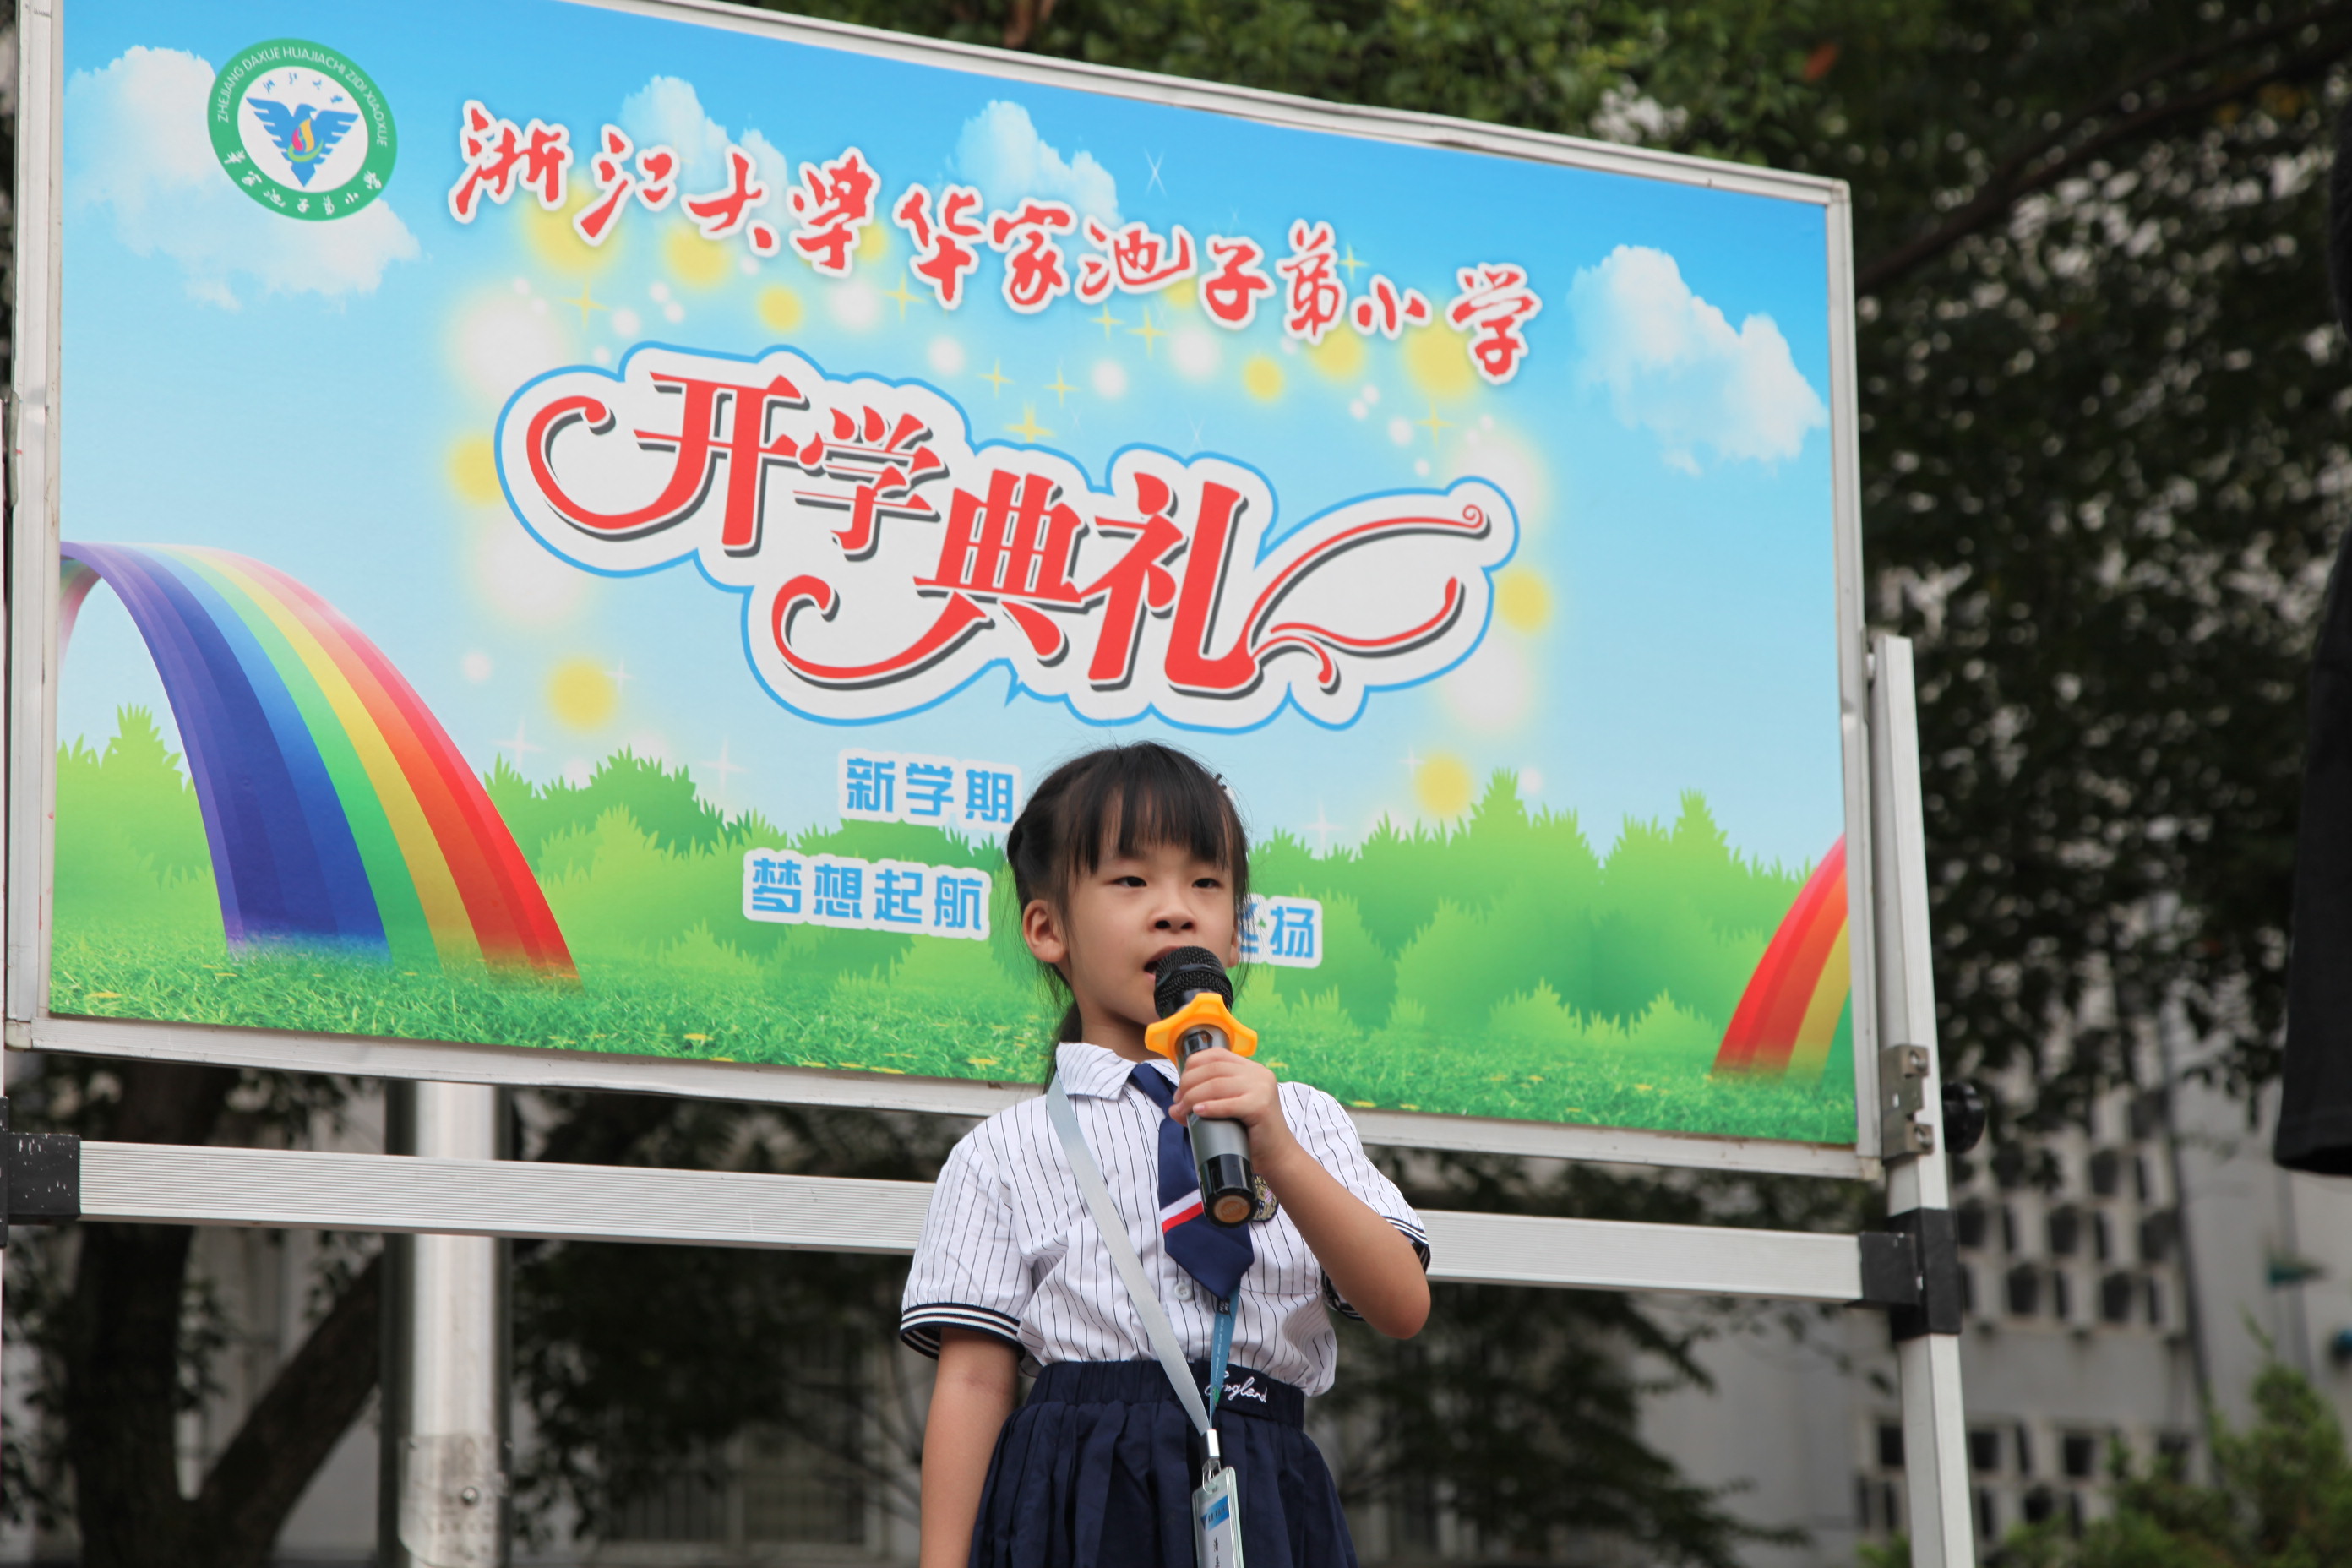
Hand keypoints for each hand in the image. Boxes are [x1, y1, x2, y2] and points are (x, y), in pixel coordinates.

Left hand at [1170, 1049, 1294, 1158]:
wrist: (1277, 1155)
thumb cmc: (1251, 1133)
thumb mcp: (1228, 1109)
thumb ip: (1205, 1102)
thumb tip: (1173, 1108)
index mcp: (1251, 1068)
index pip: (1215, 1055)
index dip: (1191, 1068)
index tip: (1180, 1089)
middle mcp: (1258, 1073)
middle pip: (1212, 1069)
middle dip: (1188, 1085)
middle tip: (1178, 1104)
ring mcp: (1261, 1088)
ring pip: (1216, 1085)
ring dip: (1193, 1098)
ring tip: (1183, 1112)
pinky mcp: (1261, 1106)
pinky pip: (1229, 1103)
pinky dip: (1210, 1107)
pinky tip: (1198, 1112)